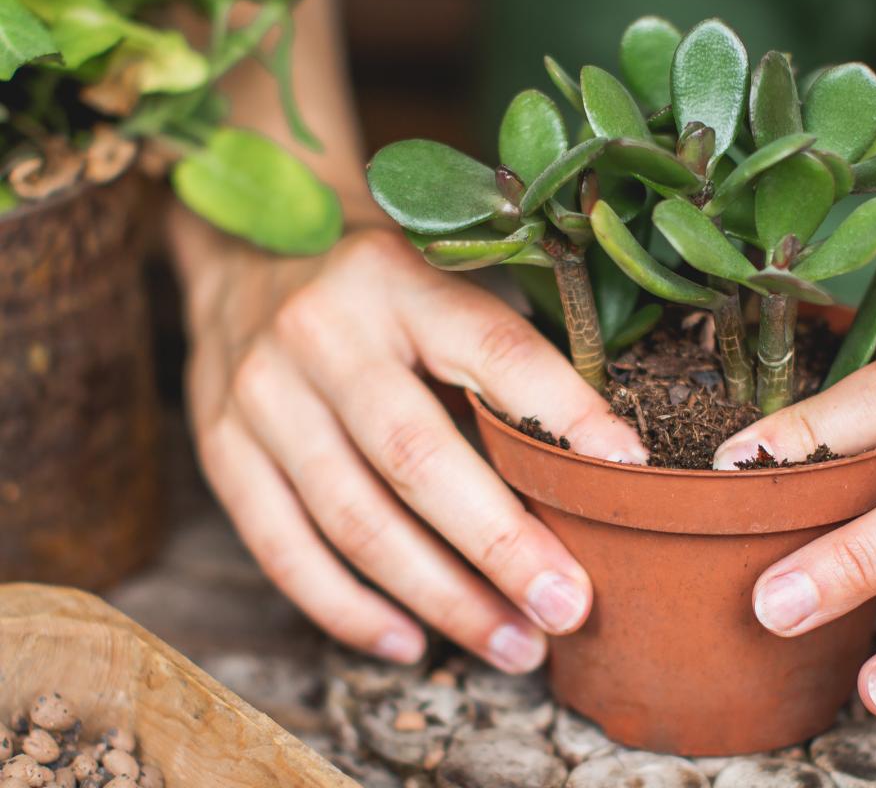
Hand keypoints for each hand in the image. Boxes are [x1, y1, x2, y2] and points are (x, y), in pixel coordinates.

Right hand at [176, 210, 646, 672]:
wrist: (245, 257)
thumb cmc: (379, 285)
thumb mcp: (443, 281)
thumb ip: (506, 353)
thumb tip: (603, 459)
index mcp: (397, 278)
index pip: (495, 352)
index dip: (563, 415)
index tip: (628, 476)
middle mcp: (321, 332)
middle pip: (418, 458)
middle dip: (501, 546)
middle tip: (569, 609)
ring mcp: (261, 393)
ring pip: (353, 520)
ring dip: (441, 598)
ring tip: (513, 644)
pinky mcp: (220, 446)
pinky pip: (282, 548)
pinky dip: (349, 608)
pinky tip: (412, 642)